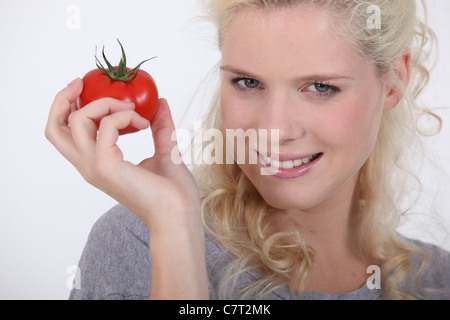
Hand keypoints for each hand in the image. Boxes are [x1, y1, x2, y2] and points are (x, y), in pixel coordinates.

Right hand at [45, 78, 200, 230]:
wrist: (180, 215)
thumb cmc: (173, 193)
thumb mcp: (167, 151)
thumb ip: (160, 127)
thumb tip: (160, 103)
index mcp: (97, 164)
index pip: (65, 134)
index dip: (68, 108)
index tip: (87, 89)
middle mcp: (89, 166)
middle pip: (55, 127)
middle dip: (63, 99)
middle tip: (83, 83)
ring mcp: (95, 166)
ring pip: (77, 120)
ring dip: (104, 104)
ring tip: (131, 109)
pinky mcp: (106, 166)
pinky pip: (107, 125)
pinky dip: (125, 116)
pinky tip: (143, 124)